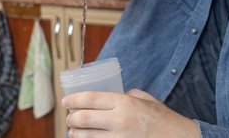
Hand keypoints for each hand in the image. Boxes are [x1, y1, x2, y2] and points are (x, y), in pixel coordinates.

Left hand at [62, 89, 199, 137]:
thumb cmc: (162, 119)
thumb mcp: (145, 99)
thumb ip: (127, 95)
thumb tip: (111, 97)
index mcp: (124, 103)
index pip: (90, 99)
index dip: (73, 100)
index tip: (65, 101)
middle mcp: (119, 121)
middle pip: (83, 119)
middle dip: (71, 119)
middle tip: (69, 118)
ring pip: (86, 137)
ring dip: (76, 134)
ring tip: (74, 132)